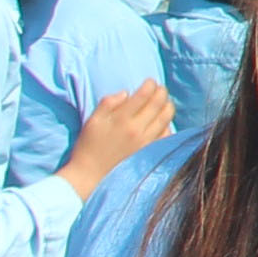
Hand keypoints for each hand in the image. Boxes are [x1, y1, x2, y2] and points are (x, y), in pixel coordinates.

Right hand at [59, 82, 176, 192]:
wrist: (90, 174)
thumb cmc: (89, 145)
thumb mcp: (93, 120)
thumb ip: (108, 103)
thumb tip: (127, 93)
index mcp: (122, 118)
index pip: (144, 95)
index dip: (150, 84)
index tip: (150, 82)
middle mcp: (137, 129)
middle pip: (158, 104)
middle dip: (162, 92)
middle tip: (160, 89)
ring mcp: (145, 142)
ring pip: (166, 118)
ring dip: (168, 106)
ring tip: (165, 102)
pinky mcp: (149, 152)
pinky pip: (166, 135)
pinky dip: (168, 125)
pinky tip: (164, 122)